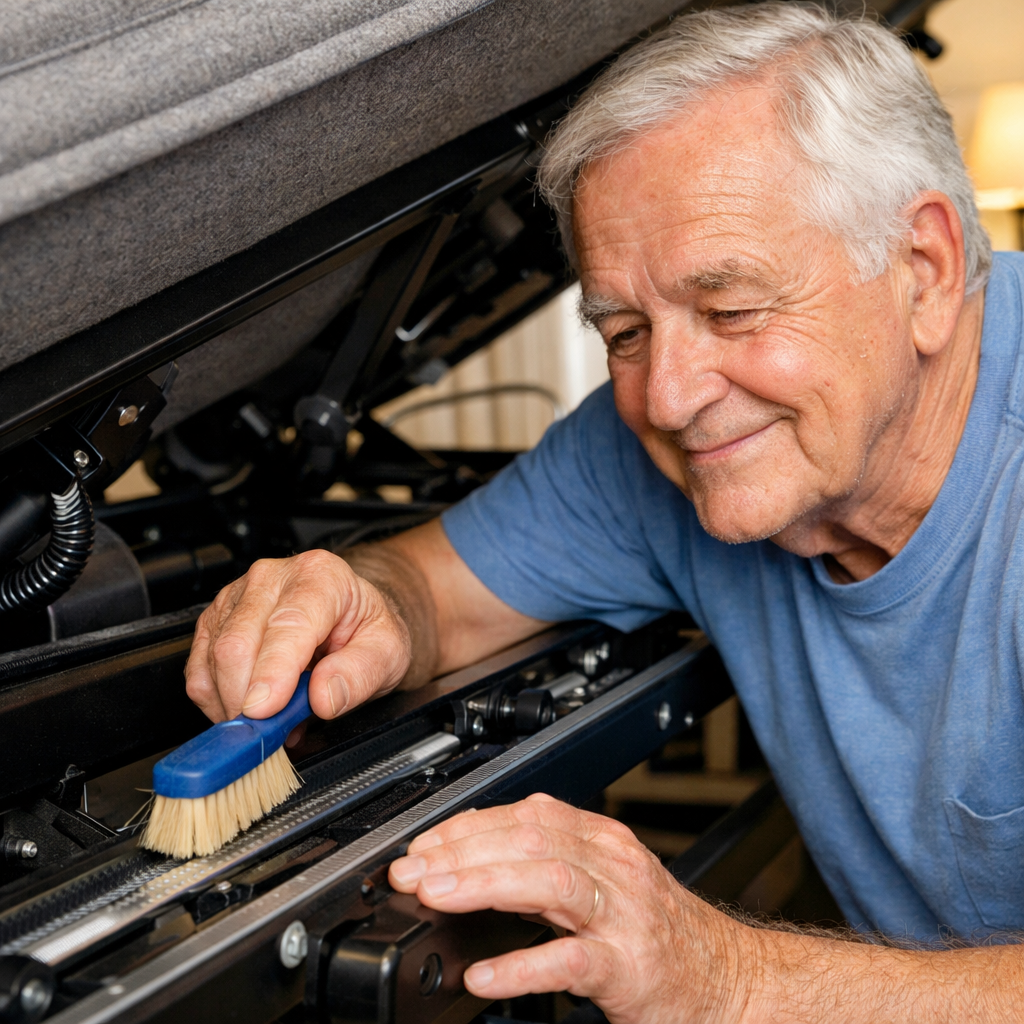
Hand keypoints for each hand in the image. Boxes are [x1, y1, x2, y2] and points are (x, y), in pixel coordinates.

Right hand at [185, 549, 411, 721]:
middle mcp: (272, 578)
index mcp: (320, 575)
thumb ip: (360, 673)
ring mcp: (236, 597)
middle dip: (248, 699)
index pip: (288, 624)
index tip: (265, 710)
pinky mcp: (214, 622)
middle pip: (238, 643)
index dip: (272, 672)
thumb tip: (324, 697)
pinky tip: (251, 706)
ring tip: (273, 717)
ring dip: (235, 704)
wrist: (352, 616)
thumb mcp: (388, 651)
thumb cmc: (366, 629)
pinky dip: (218, 702)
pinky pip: (199, 672)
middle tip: (273, 731)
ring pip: (213, 659)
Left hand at [388, 794, 751, 1023]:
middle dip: (463, 850)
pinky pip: (572, 961)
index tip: (421, 843)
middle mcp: (613, 867)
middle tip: (412, 871)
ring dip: (484, 885)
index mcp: (602, 841)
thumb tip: (471, 858)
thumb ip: (547, 865)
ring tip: (436, 897)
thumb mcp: (604, 883)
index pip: (527, 814)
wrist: (728, 979)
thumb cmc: (659, 932)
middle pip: (530, 840)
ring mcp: (623, 916)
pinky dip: (523, 965)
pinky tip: (484, 976)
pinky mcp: (630, 968)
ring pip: (549, 882)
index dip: (468, 825)